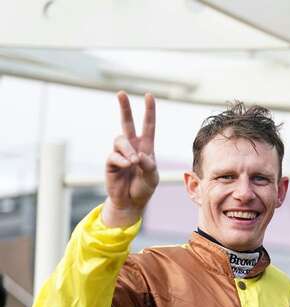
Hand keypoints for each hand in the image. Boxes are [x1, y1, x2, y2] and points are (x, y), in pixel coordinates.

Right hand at [102, 91, 157, 227]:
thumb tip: (138, 155)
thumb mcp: (152, 177)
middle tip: (121, 93)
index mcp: (146, 147)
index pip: (148, 125)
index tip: (148, 96)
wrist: (131, 202)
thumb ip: (149, 165)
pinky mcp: (111, 162)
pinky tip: (126, 166)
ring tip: (133, 162)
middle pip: (126, 123)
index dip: (149, 111)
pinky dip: (121, 160)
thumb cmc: (144, 188)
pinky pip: (114, 155)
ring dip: (128, 150)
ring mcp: (120, 153)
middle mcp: (132, 147)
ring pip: (120, 140)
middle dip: (124, 107)